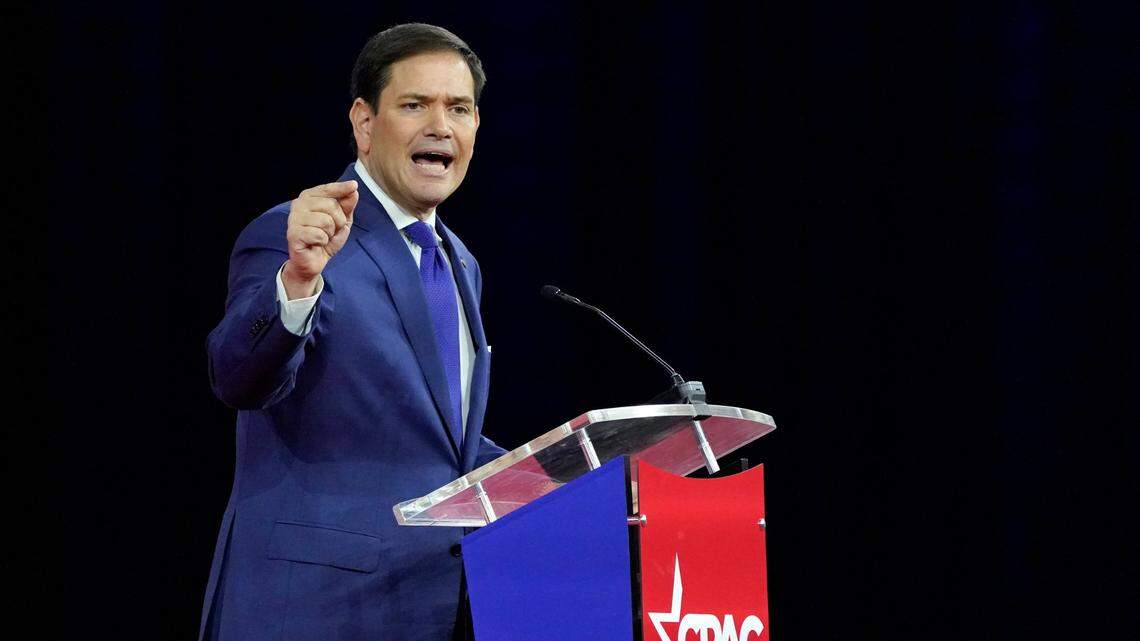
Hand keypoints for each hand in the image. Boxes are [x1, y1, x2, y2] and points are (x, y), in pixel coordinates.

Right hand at [282, 180, 358, 298]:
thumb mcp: (341, 221)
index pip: (327, 189)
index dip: (341, 188)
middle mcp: (298, 205)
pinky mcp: (293, 234)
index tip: (354, 185)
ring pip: (326, 221)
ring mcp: (294, 219)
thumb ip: (347, 206)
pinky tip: (316, 244)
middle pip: (331, 205)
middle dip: (339, 221)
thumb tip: (353, 191)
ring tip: (323, 238)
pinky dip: (323, 242)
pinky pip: (319, 235)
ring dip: (330, 233)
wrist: (313, 261)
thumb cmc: (325, 239)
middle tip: (331, 231)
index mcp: (308, 198)